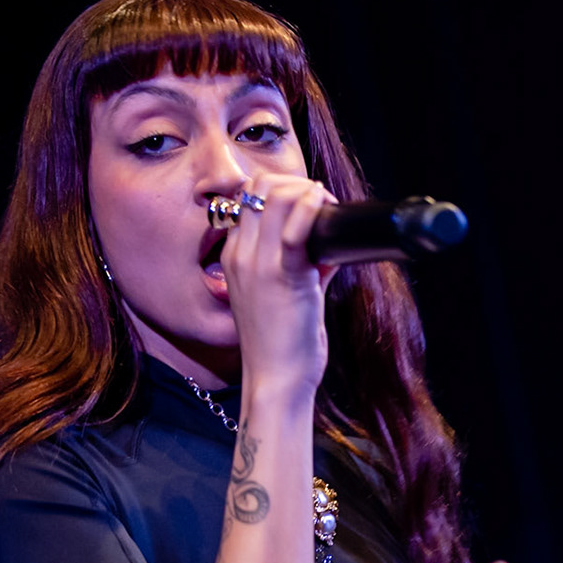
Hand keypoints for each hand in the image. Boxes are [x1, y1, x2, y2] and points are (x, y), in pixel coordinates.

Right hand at [219, 173, 339, 392]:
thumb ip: (306, 268)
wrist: (275, 380)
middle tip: (322, 201)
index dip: (282, 188)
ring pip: (275, 196)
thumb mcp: (287, 298)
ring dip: (308, 191)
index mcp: (234, 257)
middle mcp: (240, 254)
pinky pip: (296, 227)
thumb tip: (328, 250)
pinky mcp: (282, 276)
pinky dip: (313, 208)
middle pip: (260, 187)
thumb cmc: (282, 345)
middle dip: (295, 182)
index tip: (310, 201)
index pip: (249, 198)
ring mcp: (257, 264)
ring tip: (327, 206)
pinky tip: (326, 209)